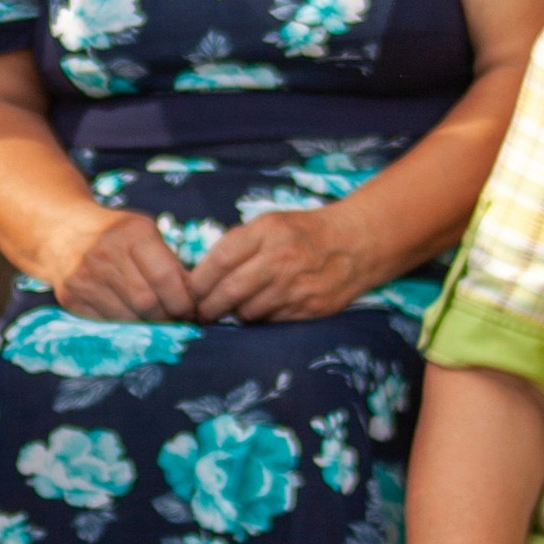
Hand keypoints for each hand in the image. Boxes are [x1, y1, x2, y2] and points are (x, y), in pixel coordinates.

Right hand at [46, 205, 198, 321]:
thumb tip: (199, 301)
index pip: (165, 277)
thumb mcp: (145, 234)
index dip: (183, 302)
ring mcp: (85, 277)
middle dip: (167, 318)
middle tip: (177, 322)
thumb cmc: (116, 235)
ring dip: (148, 326)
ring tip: (156, 322)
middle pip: (147, 302)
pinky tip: (131, 319)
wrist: (61, 232)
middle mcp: (106, 253)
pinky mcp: (71, 296)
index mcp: (133, 233)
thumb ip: (171, 263)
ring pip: (128, 317)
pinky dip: (124, 326)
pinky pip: (107, 323)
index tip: (192, 313)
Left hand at [191, 204, 379, 321]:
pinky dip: (259, 318)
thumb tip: (201, 273)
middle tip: (199, 312)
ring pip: (248, 311)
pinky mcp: (309, 308)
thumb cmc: (304, 232)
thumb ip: (238, 243)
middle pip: (230, 291)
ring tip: (230, 310)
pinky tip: (260, 309)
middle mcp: (281, 259)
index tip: (187, 292)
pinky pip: (270, 320)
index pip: (220, 259)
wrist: (357, 243)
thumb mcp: (271, 223)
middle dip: (208, 306)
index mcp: (267, 231)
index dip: (198, 281)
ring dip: (233, 314)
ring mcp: (296, 286)